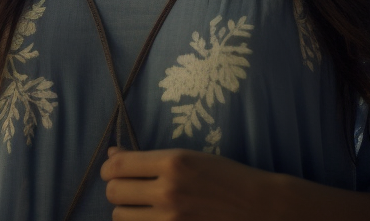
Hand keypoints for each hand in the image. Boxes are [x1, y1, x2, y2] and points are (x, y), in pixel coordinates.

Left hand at [99, 146, 275, 220]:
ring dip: (126, 211)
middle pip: (114, 193)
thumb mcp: (189, 157)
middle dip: (116, 190)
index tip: (114, 171)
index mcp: (173, 162)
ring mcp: (171, 219)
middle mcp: (169, 191)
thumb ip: (148, 158)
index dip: (109, 169)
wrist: (260, 207)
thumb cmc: (226, 177)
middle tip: (129, 189)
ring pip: (120, 217)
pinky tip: (150, 218)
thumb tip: (113, 155)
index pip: (117, 167)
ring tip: (140, 206)